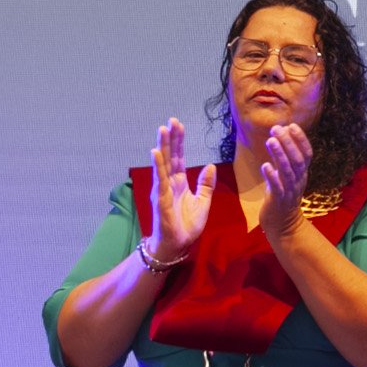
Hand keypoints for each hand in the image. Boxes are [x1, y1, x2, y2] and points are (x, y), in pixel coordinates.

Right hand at [146, 118, 215, 264]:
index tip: (179, 126)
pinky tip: (155, 152)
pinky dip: (158, 165)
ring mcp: (163, 189)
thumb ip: (206, 185)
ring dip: (163, 146)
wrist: (178, 245)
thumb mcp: (203, 202)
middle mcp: (169, 183)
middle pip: (170, 156)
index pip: (178, 158)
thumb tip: (211, 166)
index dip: (179, 142)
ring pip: (163, 163)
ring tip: (162, 130)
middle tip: (172, 121)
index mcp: (179, 182)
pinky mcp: (161, 198)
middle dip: (171, 139)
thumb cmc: (187, 225)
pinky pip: (160, 179)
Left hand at [258, 123, 314, 244]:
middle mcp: (298, 180)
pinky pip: (277, 187)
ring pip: (288, 171)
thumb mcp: (287, 175)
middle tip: (276, 128)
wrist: (283, 224)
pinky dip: (272, 176)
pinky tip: (265, 166)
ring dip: (280, 155)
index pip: (307, 154)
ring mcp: (289, 191)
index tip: (291, 125)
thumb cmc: (282, 196)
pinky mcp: (278, 201)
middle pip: (298, 160)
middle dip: (288, 143)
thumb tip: (280, 135)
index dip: (301, 139)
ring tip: (270, 141)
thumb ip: (285, 158)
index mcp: (302, 173)